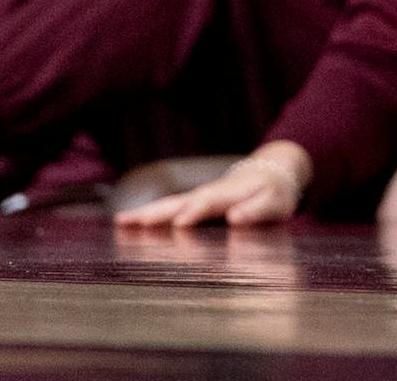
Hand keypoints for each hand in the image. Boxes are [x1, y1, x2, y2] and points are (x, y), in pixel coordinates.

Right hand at [115, 144, 308, 229]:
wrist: (271, 172)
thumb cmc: (275, 192)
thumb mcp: (275, 202)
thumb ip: (257, 210)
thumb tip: (234, 217)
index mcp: (229, 194)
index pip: (209, 202)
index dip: (195, 212)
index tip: (180, 224)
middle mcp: (208, 194)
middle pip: (180, 202)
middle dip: (158, 212)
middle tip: (133, 222)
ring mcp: (198, 198)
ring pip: (169, 205)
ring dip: (146, 213)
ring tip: (121, 221)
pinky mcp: (193, 204)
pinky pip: (168, 209)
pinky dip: (149, 215)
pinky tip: (128, 223)